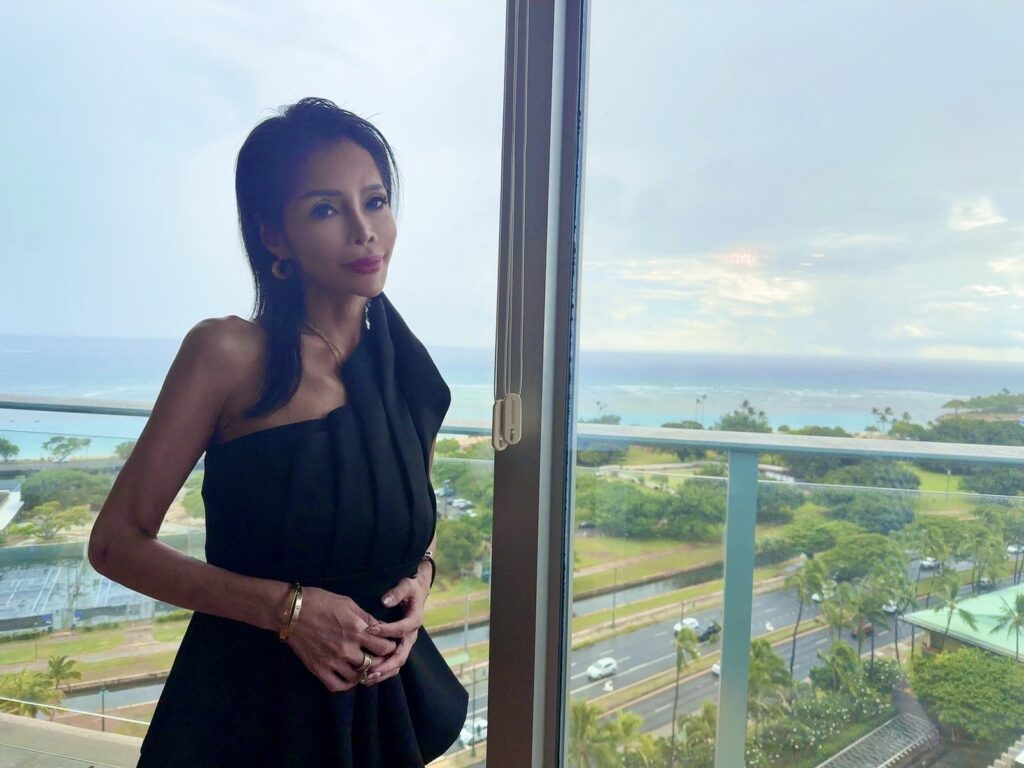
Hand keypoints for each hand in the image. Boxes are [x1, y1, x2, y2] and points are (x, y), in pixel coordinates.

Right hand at [284, 586, 397, 691]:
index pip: (384, 647)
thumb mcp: (348, 603)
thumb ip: (366, 617)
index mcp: (357, 630)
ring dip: (363, 672)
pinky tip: (348, 677)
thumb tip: (381, 627)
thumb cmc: (321, 602)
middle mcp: (347, 648)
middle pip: (374, 664)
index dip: (390, 647)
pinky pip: (337, 685)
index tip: (388, 645)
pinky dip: (346, 684)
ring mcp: (333, 661)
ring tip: (364, 666)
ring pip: (357, 677)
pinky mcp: (319, 669)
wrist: (292, 611)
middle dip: (380, 661)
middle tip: (378, 658)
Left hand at [361, 566, 431, 684]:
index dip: (386, 630)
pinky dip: (383, 671)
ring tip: (367, 678)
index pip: (401, 629)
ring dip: (383, 672)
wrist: (418, 593)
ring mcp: (406, 643)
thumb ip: (396, 593)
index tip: (369, 630)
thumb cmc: (410, 588)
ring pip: (397, 663)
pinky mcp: (400, 646)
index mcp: (414, 620)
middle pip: (401, 655)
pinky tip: (368, 676)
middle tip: (370, 671)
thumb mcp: (406, 585)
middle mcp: (411, 635)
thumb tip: (385, 601)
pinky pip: (393, 662)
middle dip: (386, 665)